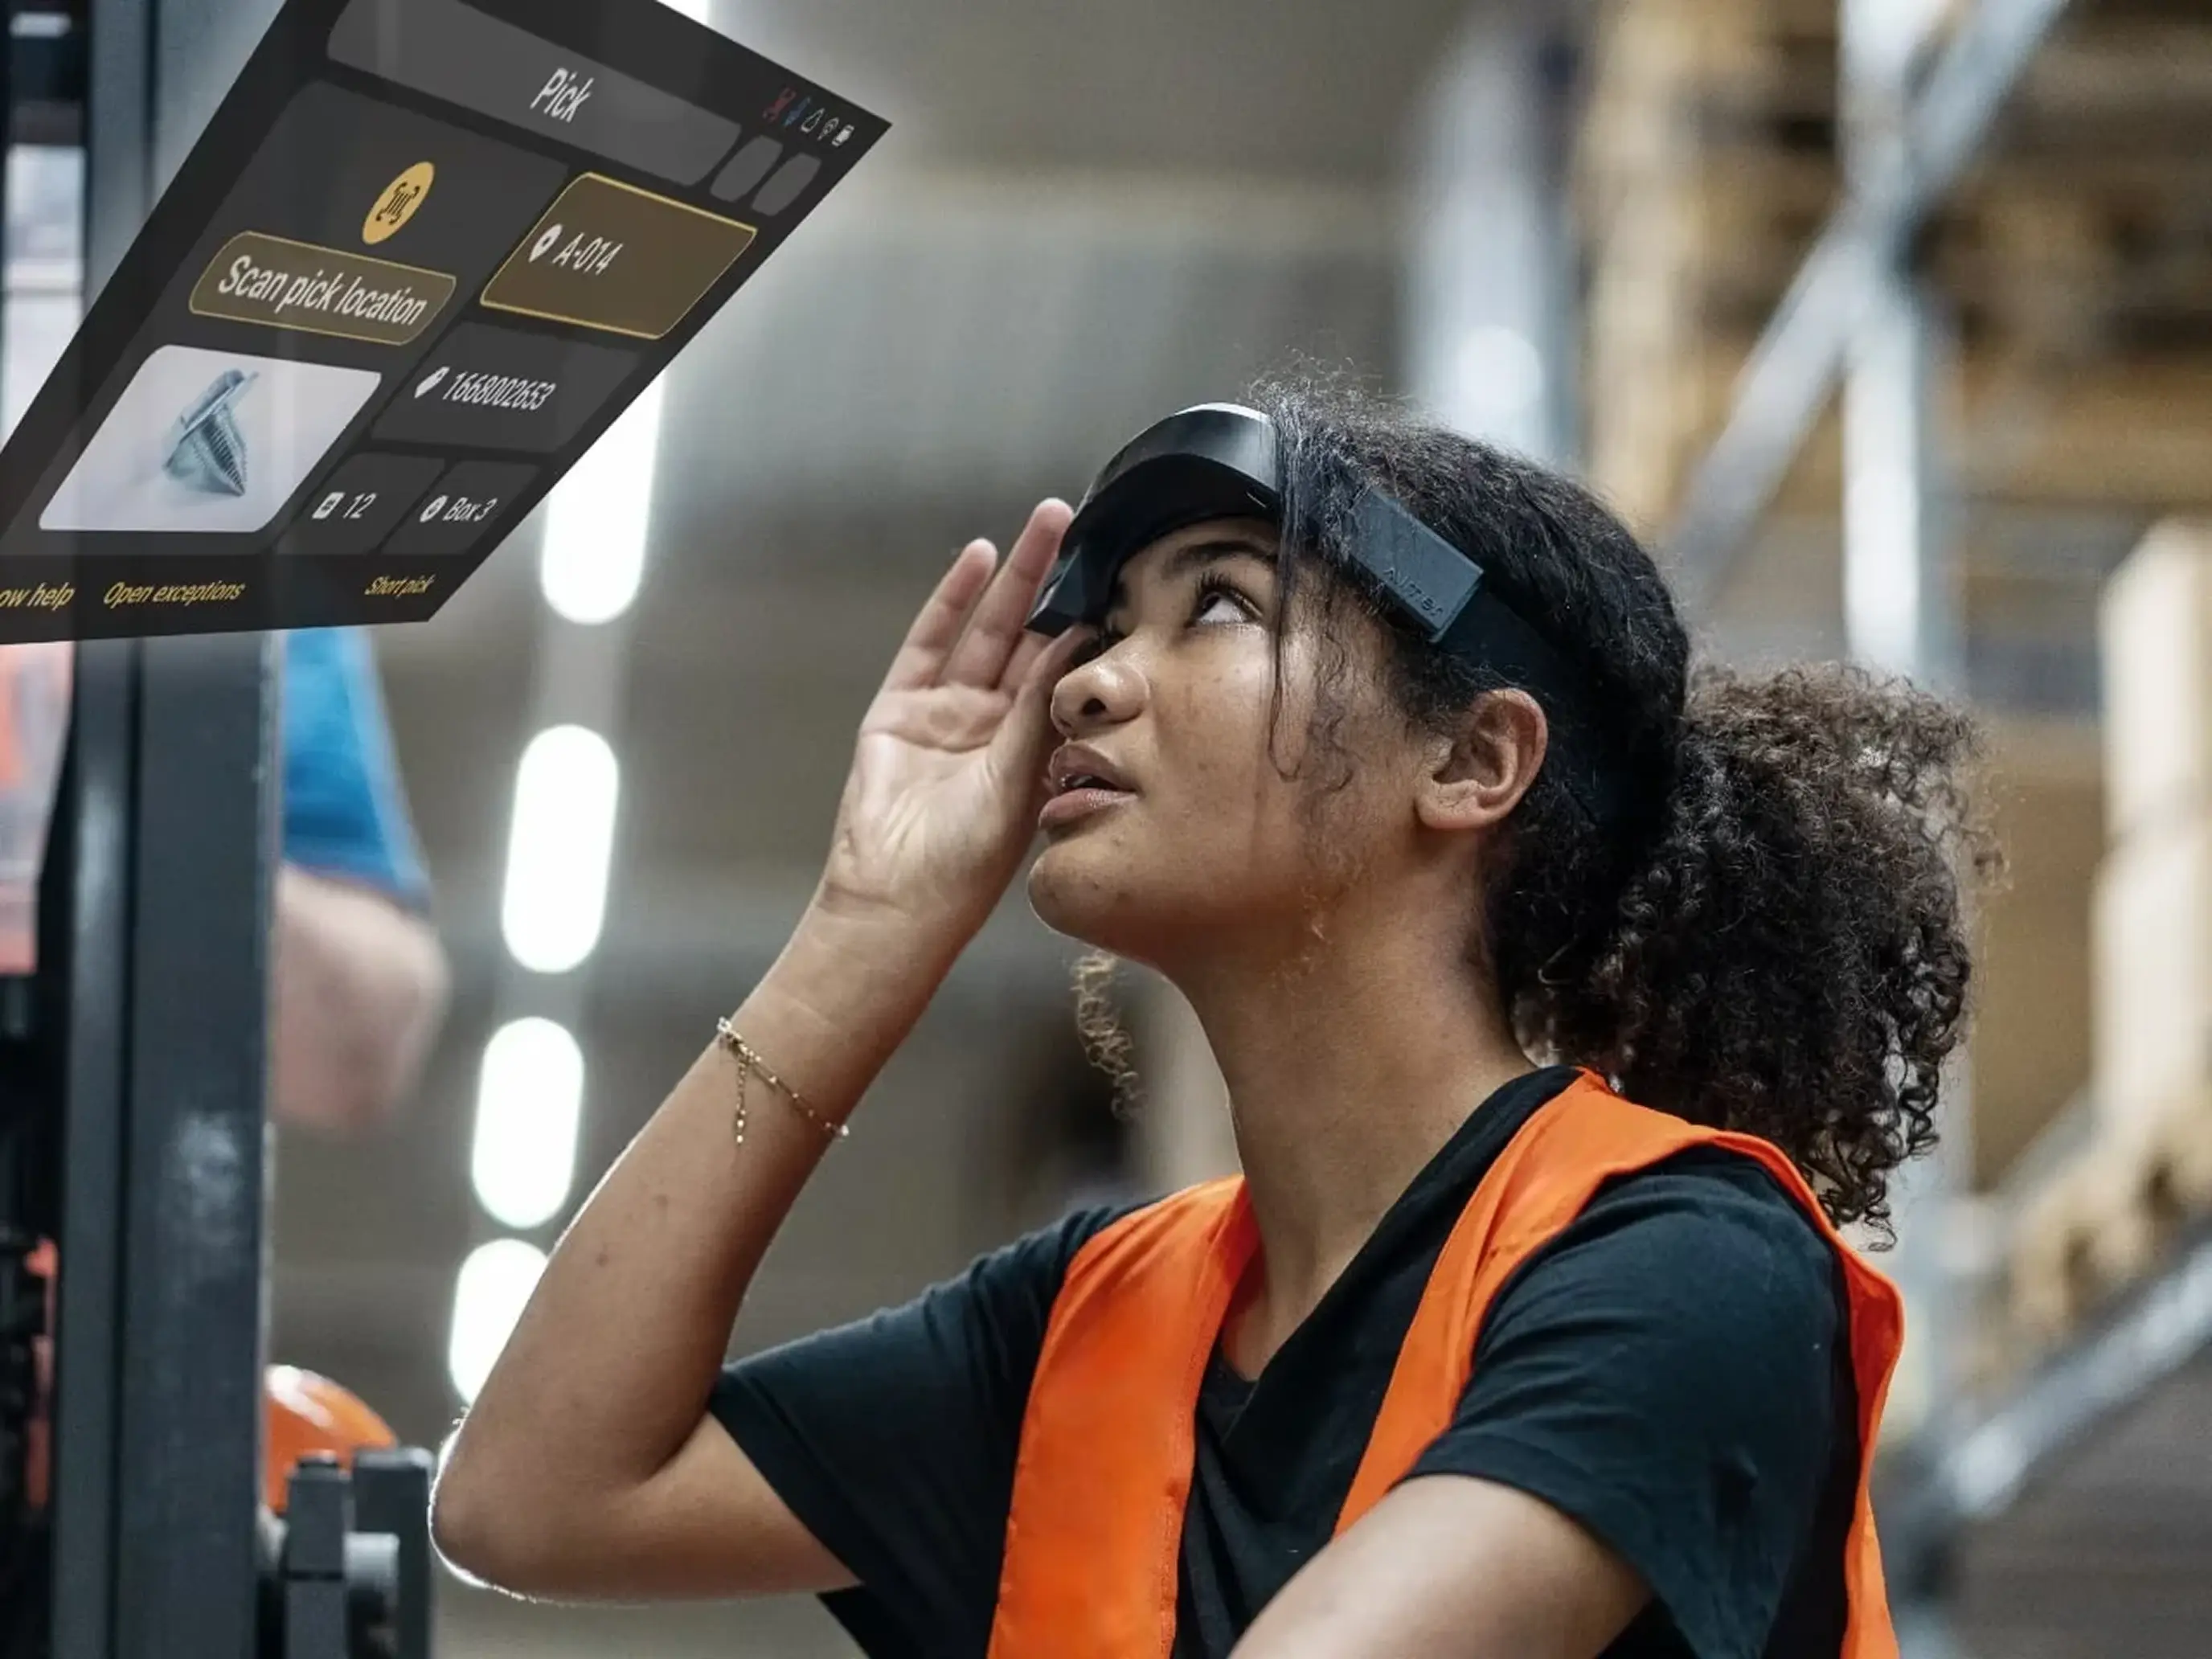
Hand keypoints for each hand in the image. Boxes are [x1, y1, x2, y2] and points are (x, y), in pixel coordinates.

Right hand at [814, 499, 1089, 949]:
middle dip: (1054, 582)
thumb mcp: (1021, 782)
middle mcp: (994, 726)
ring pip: (987, 630)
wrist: (897, 898)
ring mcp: (946, 714)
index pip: (1067, 673)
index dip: (1087, 623)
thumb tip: (1077, 643)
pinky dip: (952, 600)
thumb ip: (1040, 713)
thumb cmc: (966, 863)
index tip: (1118, 574)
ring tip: (1045, 525)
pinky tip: (979, 558)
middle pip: (1029, 638)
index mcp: (1035, 750)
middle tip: (1081, 524)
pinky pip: (930, 644)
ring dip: (1012, 578)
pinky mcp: (900, 709)